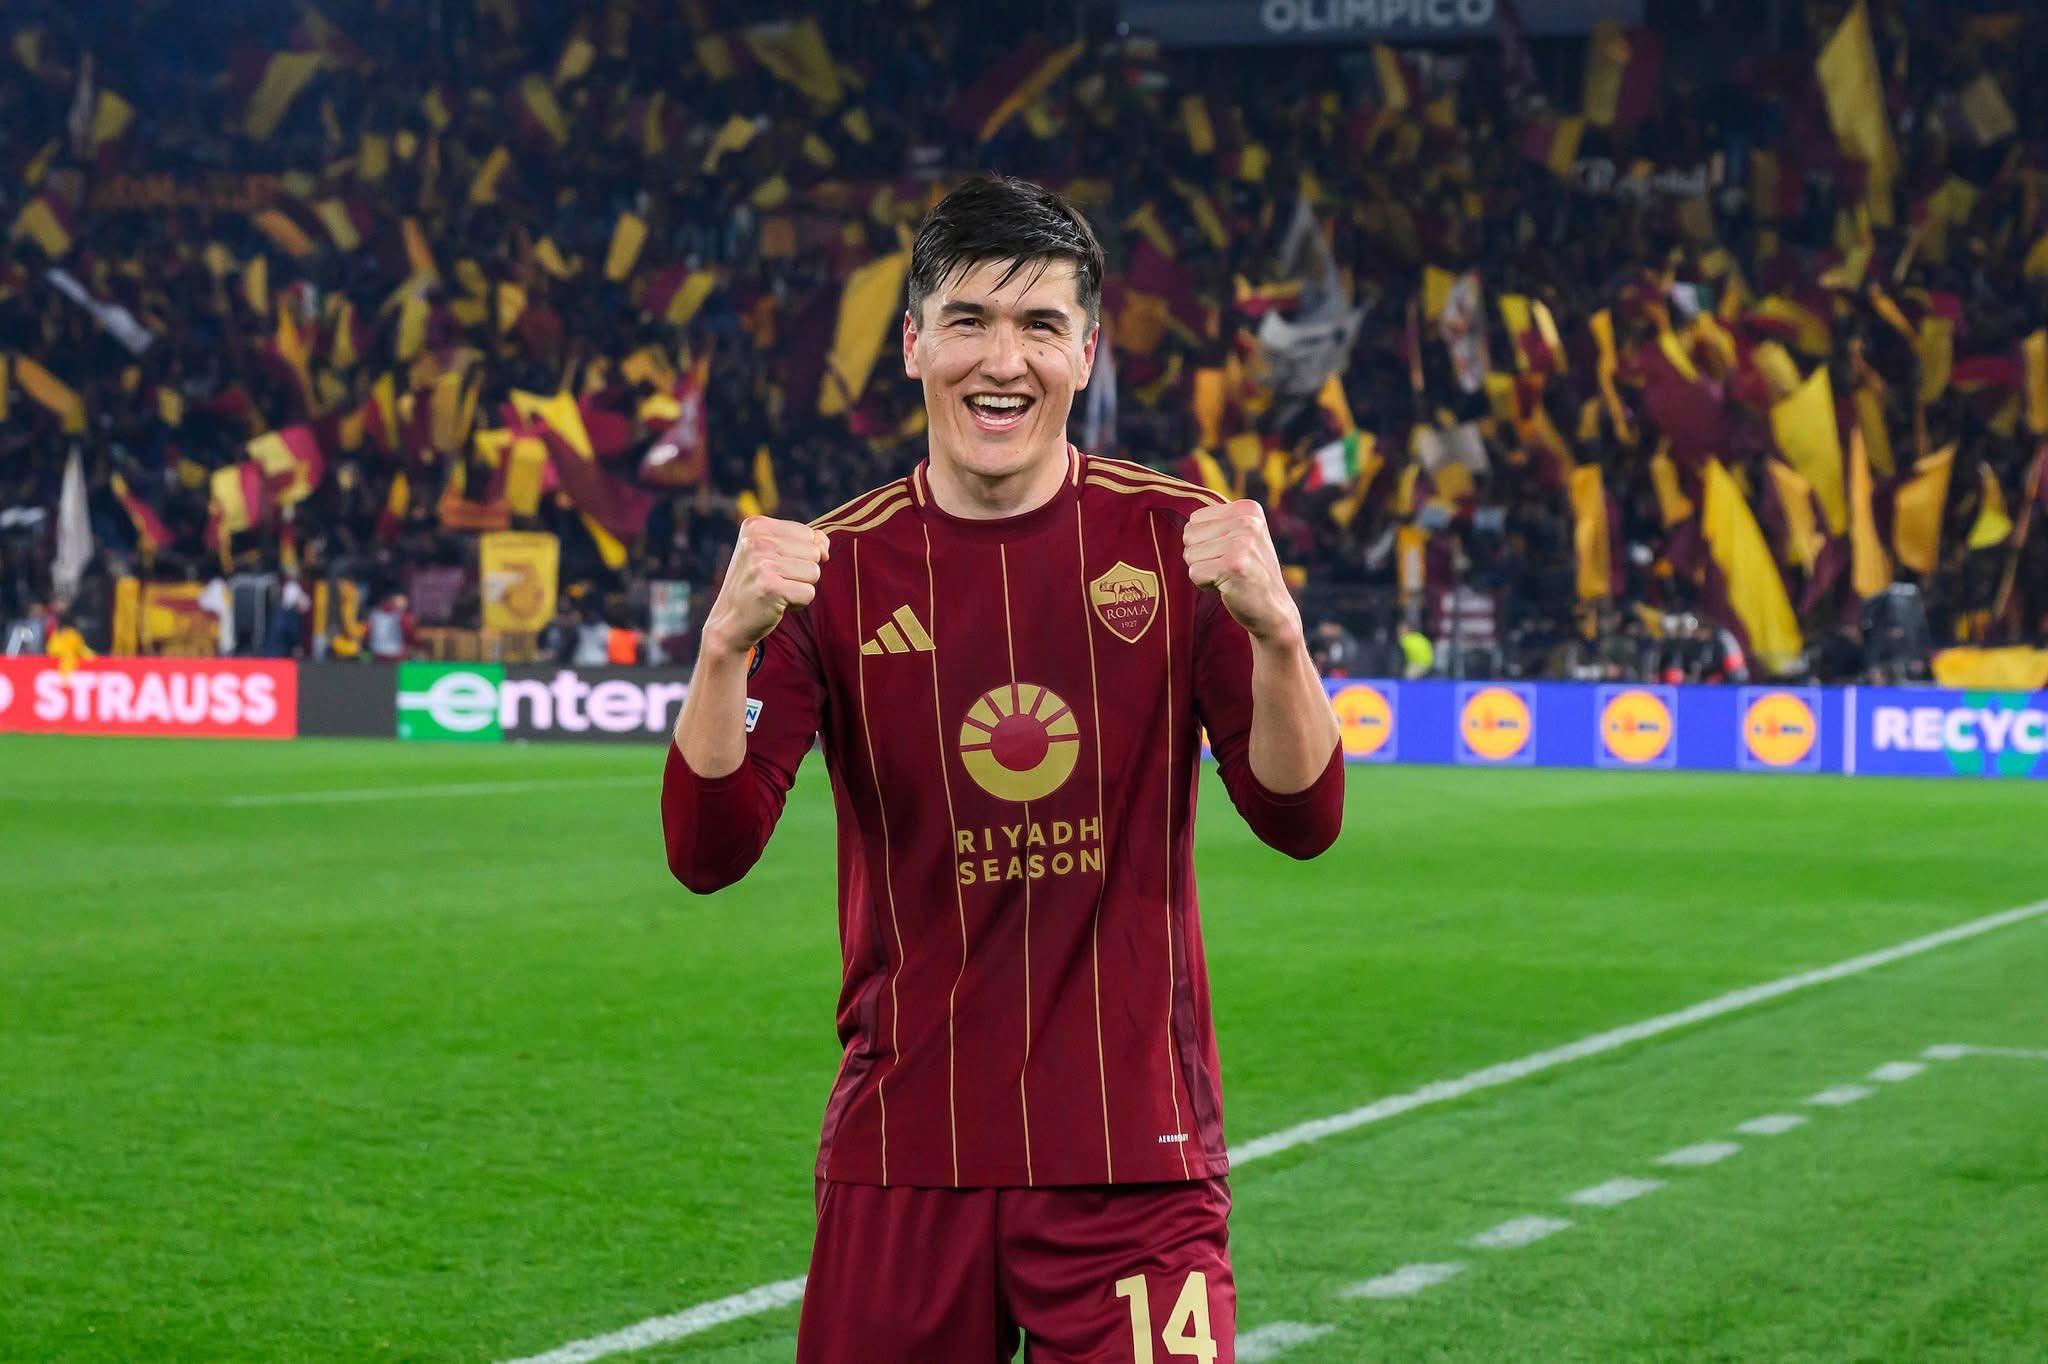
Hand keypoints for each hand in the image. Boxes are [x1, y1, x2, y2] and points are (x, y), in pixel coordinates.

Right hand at [703, 516, 828, 653]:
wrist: (729, 621)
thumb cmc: (756, 584)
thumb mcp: (774, 553)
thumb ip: (805, 542)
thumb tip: (824, 548)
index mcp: (756, 525)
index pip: (808, 534)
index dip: (800, 556)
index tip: (773, 566)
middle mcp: (756, 540)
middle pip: (814, 552)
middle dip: (801, 572)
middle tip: (773, 581)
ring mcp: (761, 563)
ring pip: (814, 572)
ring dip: (800, 587)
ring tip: (776, 591)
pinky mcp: (770, 587)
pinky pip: (809, 593)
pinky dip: (798, 603)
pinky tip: (776, 603)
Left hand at [1183, 500, 1301, 647]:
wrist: (1273, 609)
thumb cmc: (1249, 572)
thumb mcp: (1241, 536)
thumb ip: (1217, 521)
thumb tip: (1175, 507)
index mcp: (1248, 509)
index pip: (1194, 520)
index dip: (1204, 542)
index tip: (1229, 553)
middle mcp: (1247, 521)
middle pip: (1189, 535)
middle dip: (1202, 557)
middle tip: (1227, 567)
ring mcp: (1242, 543)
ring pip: (1189, 555)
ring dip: (1204, 571)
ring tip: (1228, 576)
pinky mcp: (1233, 565)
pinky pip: (1194, 573)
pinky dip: (1205, 584)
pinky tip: (1228, 586)